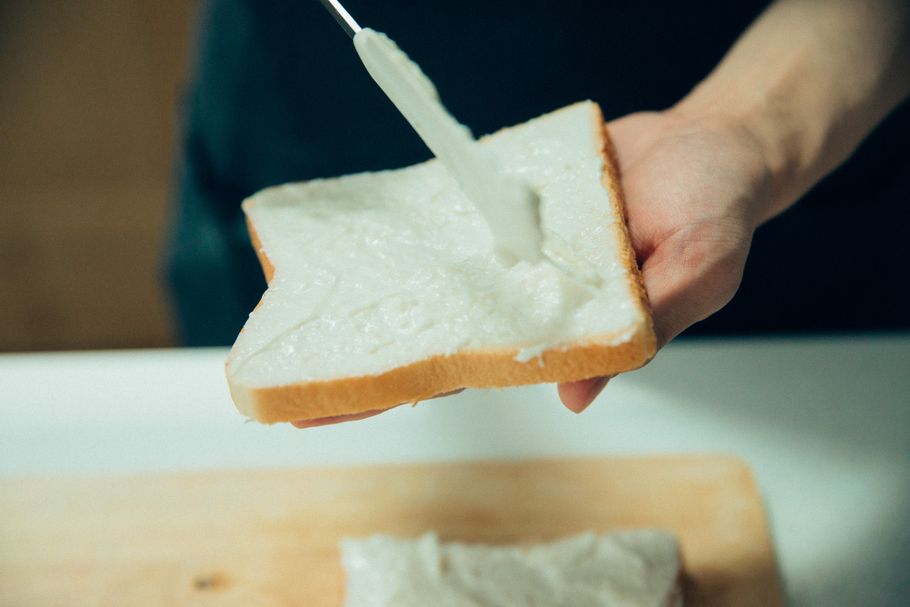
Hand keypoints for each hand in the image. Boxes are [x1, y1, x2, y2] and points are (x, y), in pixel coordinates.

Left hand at [294, 109, 772, 426]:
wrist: (707, 144)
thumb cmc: (714, 211)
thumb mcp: (701, 269)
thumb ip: (650, 326)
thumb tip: (574, 391)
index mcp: (559, 326)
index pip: (468, 368)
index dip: (401, 388)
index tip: (329, 411)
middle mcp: (523, 292)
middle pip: (432, 332)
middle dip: (363, 360)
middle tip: (288, 386)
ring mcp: (508, 247)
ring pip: (432, 276)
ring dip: (375, 290)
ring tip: (301, 304)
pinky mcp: (505, 199)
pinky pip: (451, 216)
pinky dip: (411, 228)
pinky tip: (363, 237)